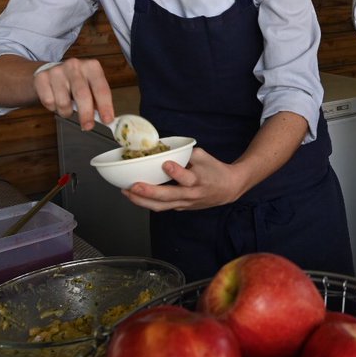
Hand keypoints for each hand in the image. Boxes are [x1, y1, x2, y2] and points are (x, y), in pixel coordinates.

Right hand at [33, 57, 113, 130]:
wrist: (51, 72)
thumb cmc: (75, 82)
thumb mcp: (90, 86)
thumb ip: (98, 101)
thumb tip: (105, 119)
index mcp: (92, 67)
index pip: (101, 89)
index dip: (105, 106)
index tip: (107, 120)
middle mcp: (75, 66)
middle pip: (82, 95)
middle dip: (86, 114)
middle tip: (88, 126)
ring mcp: (57, 71)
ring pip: (63, 101)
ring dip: (66, 112)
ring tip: (67, 109)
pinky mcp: (42, 78)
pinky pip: (49, 101)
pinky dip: (53, 107)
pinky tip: (55, 101)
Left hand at [122, 147, 244, 210]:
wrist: (228, 188)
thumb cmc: (214, 170)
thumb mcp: (204, 157)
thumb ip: (186, 154)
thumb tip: (165, 148)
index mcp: (199, 179)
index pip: (187, 177)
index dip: (176, 172)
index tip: (166, 163)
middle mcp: (191, 194)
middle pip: (169, 196)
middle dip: (149, 192)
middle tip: (134, 186)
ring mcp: (185, 203)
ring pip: (161, 206)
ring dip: (142, 201)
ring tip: (127, 193)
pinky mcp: (181, 208)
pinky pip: (162, 207)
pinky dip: (147, 203)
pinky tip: (135, 196)